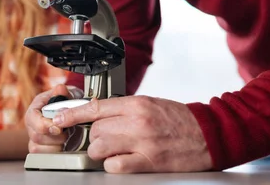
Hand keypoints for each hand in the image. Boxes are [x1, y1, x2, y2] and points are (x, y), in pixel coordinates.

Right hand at [25, 84, 71, 153]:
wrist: (69, 111)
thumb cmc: (65, 102)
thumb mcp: (66, 94)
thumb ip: (63, 92)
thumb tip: (60, 89)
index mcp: (34, 109)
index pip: (32, 118)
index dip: (44, 125)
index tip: (58, 128)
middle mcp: (31, 125)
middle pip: (36, 136)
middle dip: (55, 137)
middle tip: (67, 132)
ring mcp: (34, 138)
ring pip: (38, 148)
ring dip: (56, 145)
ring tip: (66, 138)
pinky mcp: (39, 149)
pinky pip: (43, 156)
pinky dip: (55, 153)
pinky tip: (63, 145)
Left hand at [52, 95, 212, 172]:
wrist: (210, 134)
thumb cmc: (179, 119)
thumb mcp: (149, 104)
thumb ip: (123, 108)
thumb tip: (96, 113)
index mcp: (136, 104)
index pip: (95, 106)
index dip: (72, 114)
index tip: (59, 118)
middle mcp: (137, 121)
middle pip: (95, 129)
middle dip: (92, 135)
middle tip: (101, 138)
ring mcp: (143, 143)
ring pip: (101, 147)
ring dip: (100, 151)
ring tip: (111, 150)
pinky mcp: (150, 162)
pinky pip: (116, 166)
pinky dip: (113, 165)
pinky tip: (121, 161)